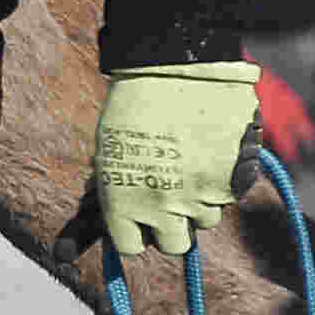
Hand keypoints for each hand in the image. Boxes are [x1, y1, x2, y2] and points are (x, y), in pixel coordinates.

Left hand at [93, 61, 262, 256]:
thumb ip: (109, 197)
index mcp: (122, 202)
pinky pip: (231, 194)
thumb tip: (78, 244)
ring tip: (187, 161)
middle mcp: (163, 206)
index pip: (130, 246)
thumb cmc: (131, 107)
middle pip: (174, 244)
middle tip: (167, 197)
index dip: (133, 230)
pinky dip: (224, 178)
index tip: (137, 217)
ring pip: (205, 218)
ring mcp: (203, 195)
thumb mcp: (107, 154)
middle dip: (169, 226)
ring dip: (198, 199)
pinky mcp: (237, 179)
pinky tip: (210, 150)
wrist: (174, 68)